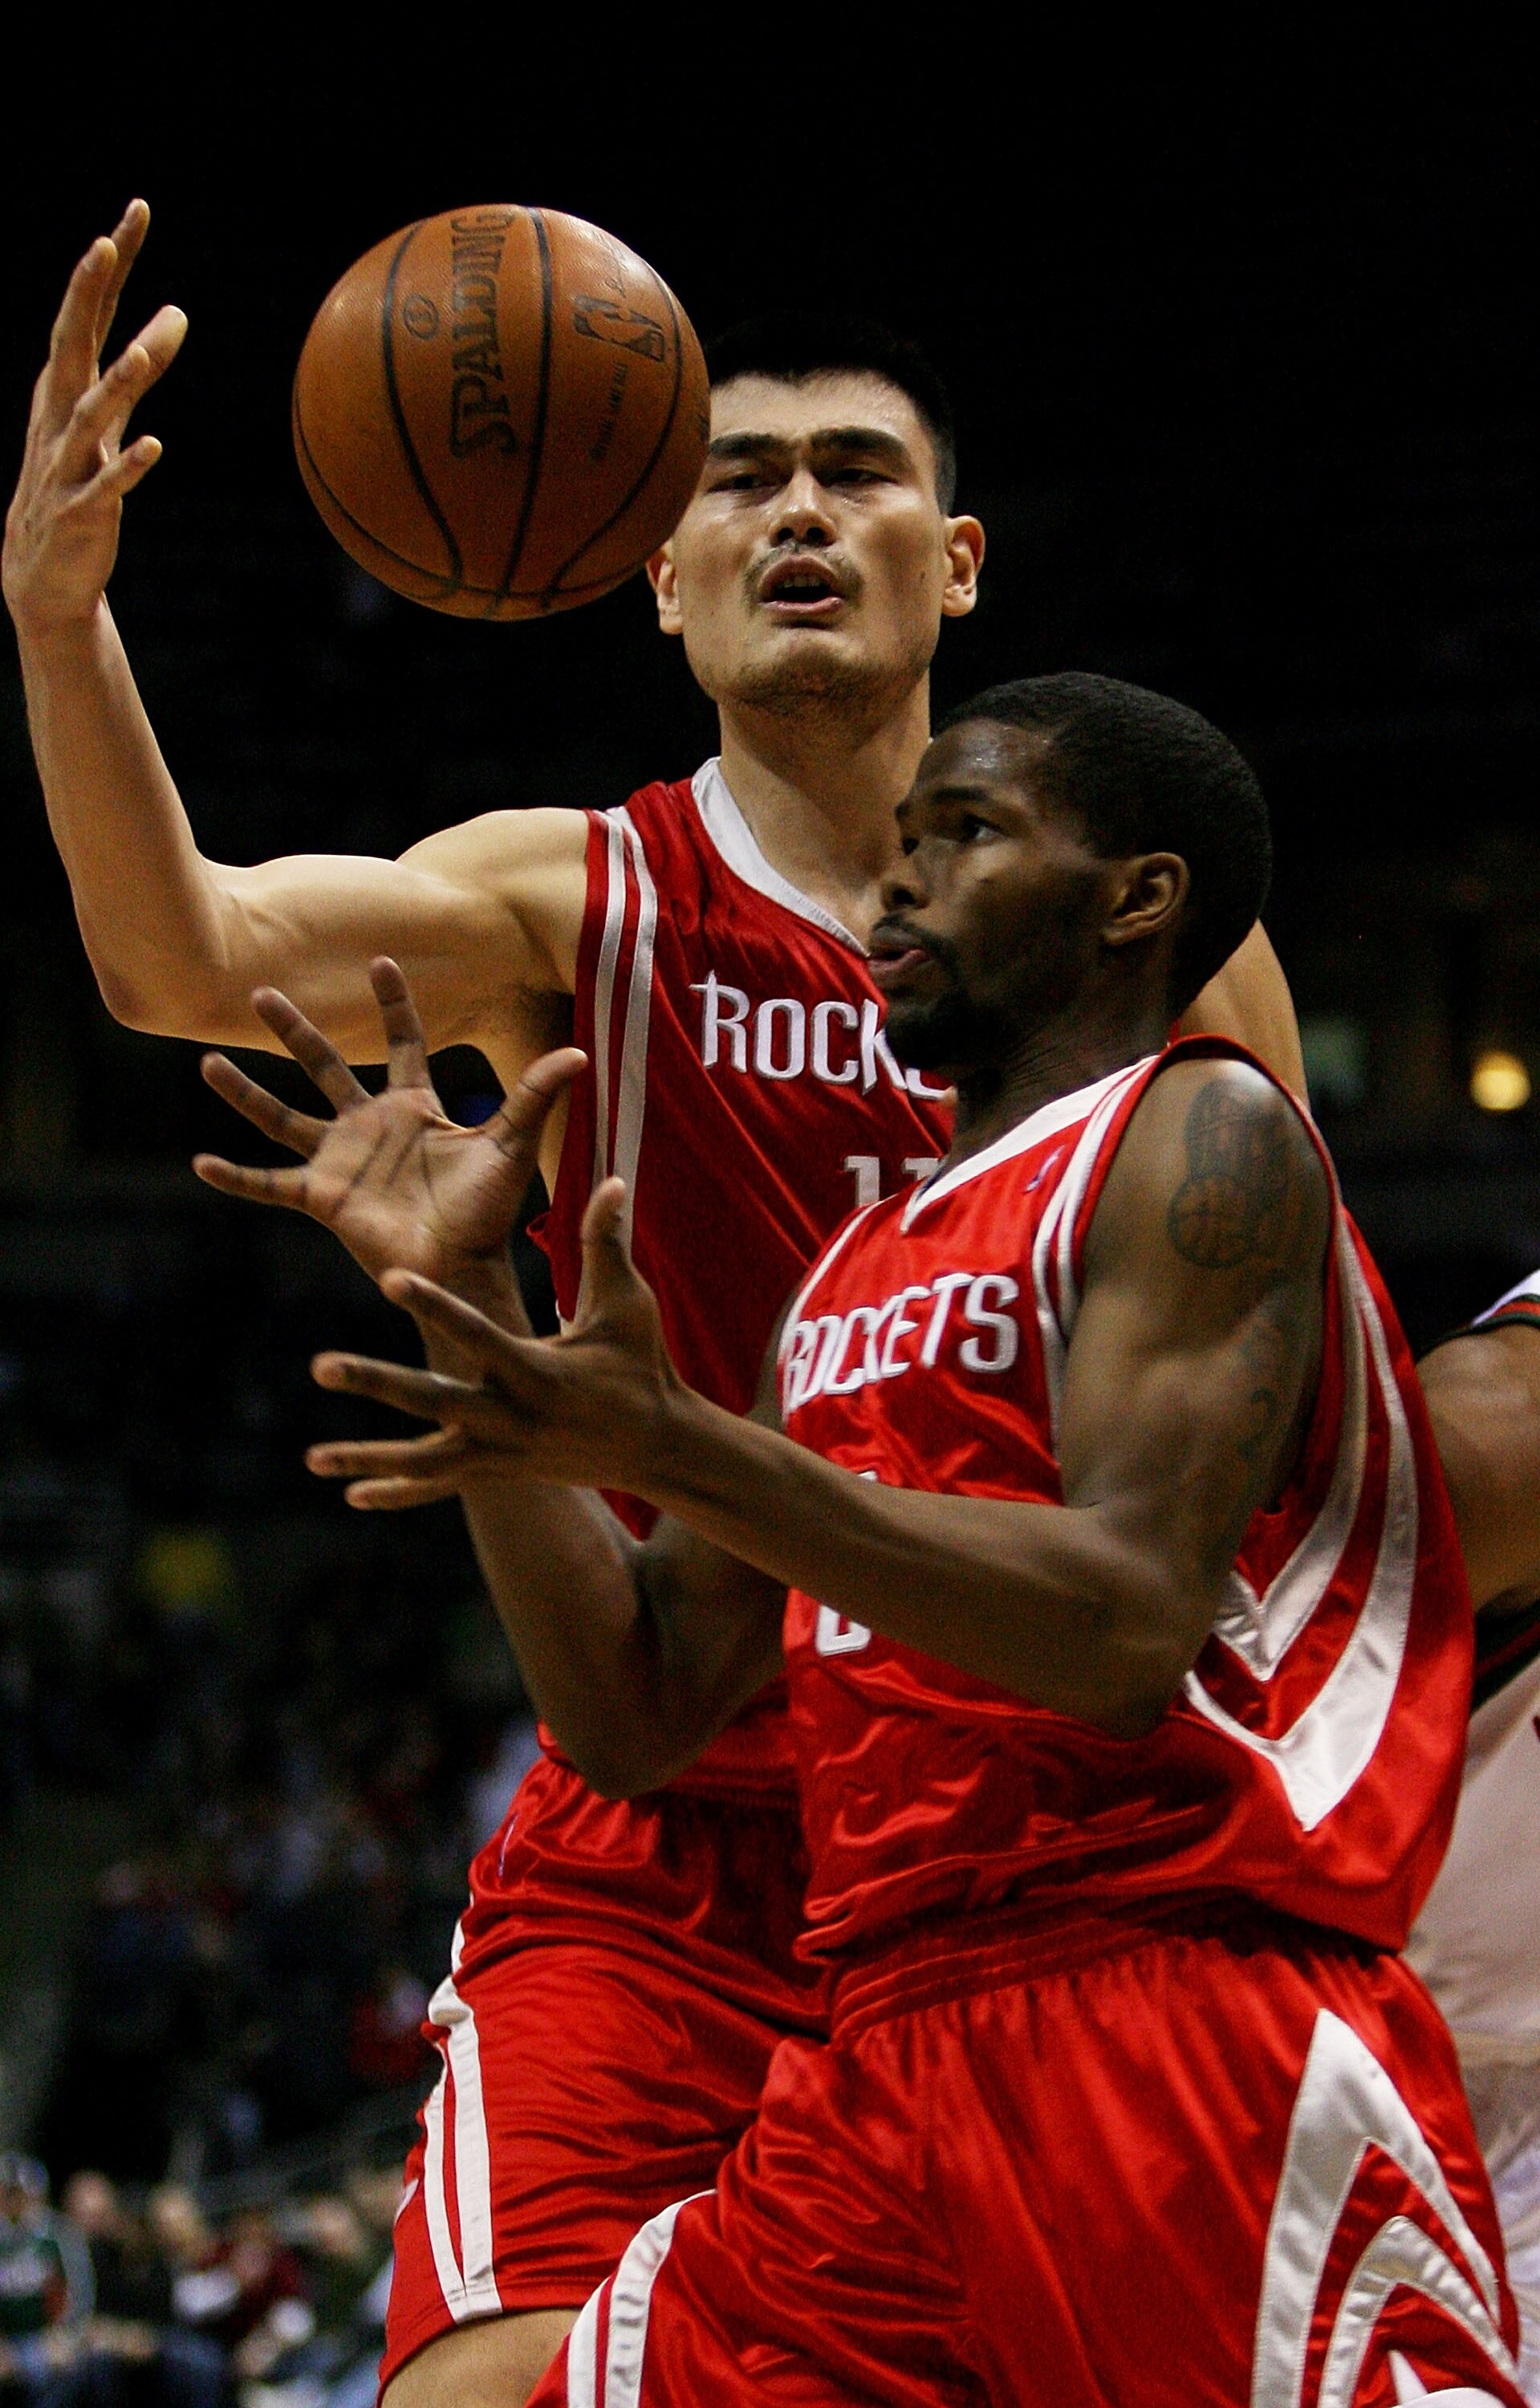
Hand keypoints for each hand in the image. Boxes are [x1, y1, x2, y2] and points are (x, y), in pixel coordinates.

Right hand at [4, 201, 187, 636]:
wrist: (40, 573)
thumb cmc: (77, 483)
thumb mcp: (110, 417)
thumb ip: (140, 366)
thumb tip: (176, 312)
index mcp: (64, 389)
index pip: (87, 315)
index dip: (111, 266)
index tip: (136, 210)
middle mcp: (59, 417)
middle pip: (72, 345)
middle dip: (86, 294)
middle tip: (104, 242)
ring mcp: (66, 464)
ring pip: (91, 415)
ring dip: (118, 381)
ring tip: (146, 348)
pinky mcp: (82, 513)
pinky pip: (106, 486)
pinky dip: (127, 466)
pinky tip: (154, 447)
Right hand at [193, 957, 582, 1302]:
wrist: (461, 1265)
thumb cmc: (488, 1211)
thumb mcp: (510, 1145)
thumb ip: (534, 1096)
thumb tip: (577, 1054)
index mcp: (414, 1108)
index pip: (403, 1042)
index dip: (393, 1003)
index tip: (379, 959)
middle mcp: (369, 1127)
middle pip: (324, 1066)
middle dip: (293, 1031)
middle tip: (262, 992)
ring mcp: (340, 1160)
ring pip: (282, 1116)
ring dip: (245, 1093)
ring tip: (205, 1063)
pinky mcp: (323, 1196)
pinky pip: (271, 1183)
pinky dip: (237, 1177)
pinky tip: (202, 1163)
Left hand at [305, 1176, 678, 1506]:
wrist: (657, 1446)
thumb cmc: (643, 1363)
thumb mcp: (630, 1305)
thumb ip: (606, 1244)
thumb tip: (615, 1181)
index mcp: (540, 1371)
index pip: (476, 1333)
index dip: (433, 1304)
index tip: (389, 1276)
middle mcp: (514, 1417)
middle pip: (433, 1401)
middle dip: (376, 1383)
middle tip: (319, 1364)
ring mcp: (503, 1451)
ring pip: (426, 1460)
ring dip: (369, 1458)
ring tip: (312, 1457)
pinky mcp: (499, 1471)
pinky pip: (441, 1485)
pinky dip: (398, 1491)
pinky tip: (352, 1493)